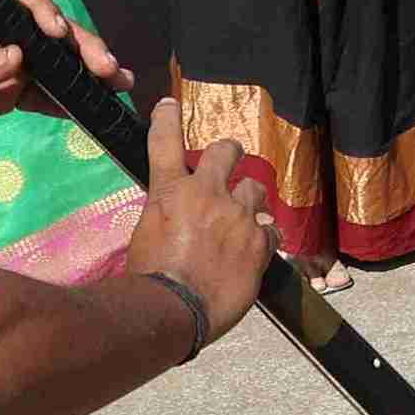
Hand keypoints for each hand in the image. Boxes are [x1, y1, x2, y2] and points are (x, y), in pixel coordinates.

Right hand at [120, 99, 276, 346]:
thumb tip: (175, 216)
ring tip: (242, 221)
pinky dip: (263, 235)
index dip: (166, 119)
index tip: (169, 104)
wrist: (174, 309)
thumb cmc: (148, 280)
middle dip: (230, 152)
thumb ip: (165, 216)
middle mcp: (207, 194)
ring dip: (249, 201)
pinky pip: (270, 227)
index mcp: (170, 192)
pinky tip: (256, 248)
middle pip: (227, 150)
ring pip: (255, 189)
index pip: (164, 143)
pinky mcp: (260, 240)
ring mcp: (237, 215)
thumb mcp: (145, 238)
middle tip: (231, 158)